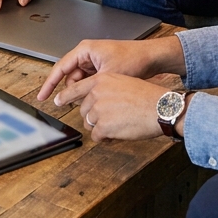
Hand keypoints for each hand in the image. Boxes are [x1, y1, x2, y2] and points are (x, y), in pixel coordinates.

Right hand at [37, 36, 185, 102]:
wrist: (152, 58)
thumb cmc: (133, 59)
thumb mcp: (106, 76)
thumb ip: (86, 87)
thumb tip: (71, 98)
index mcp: (84, 50)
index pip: (60, 68)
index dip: (49, 84)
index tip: (42, 96)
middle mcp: (87, 54)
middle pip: (70, 77)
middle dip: (71, 91)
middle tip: (71, 105)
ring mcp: (94, 61)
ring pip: (80, 81)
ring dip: (82, 93)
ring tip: (91, 102)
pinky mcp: (101, 68)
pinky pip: (89, 82)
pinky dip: (90, 91)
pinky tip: (96, 100)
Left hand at [54, 72, 171, 141]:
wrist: (160, 108)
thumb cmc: (147, 96)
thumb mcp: (123, 82)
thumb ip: (106, 89)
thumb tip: (94, 100)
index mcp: (100, 80)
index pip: (75, 89)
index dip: (64, 96)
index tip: (56, 101)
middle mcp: (96, 93)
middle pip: (84, 110)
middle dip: (95, 117)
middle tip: (112, 118)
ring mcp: (98, 110)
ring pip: (89, 124)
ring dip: (101, 127)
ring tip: (118, 124)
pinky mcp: (103, 126)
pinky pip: (96, 136)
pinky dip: (105, 138)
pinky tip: (117, 133)